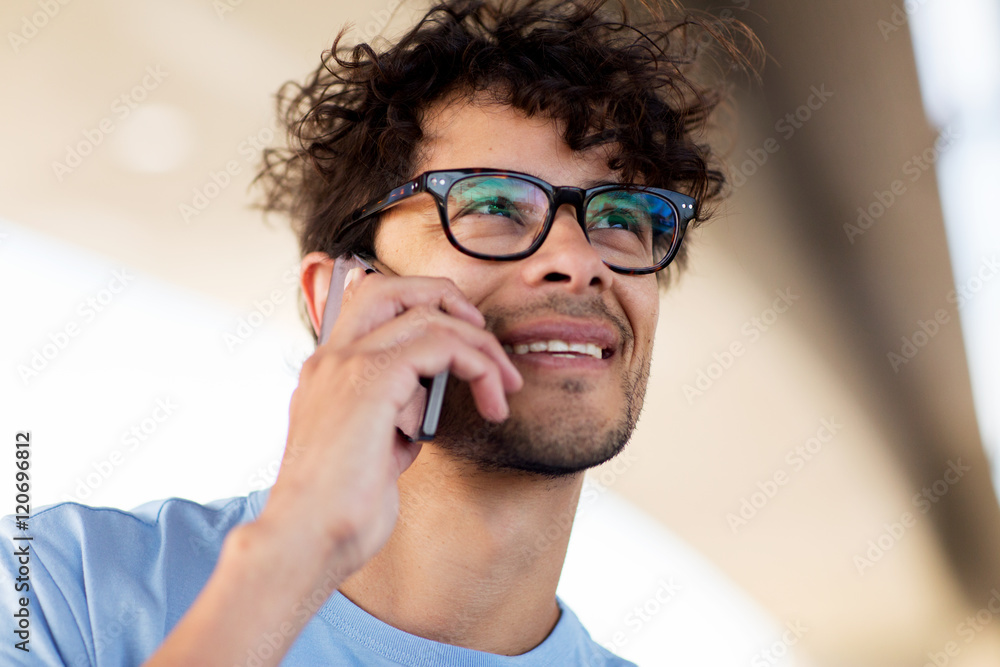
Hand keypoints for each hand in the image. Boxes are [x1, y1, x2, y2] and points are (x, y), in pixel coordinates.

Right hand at [256, 265, 522, 581]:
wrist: (309, 539)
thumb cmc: (341, 508)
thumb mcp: (374, 447)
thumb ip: (396, 413)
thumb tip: (427, 402)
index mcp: (327, 370)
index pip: (371, 301)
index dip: (423, 306)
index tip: (464, 342)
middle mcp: (332, 357)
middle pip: (393, 286)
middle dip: (449, 300)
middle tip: (485, 340)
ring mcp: (347, 364)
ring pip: (428, 314)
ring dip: (481, 347)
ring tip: (504, 387)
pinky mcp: (371, 381)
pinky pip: (440, 344)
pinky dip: (477, 365)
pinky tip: (490, 401)